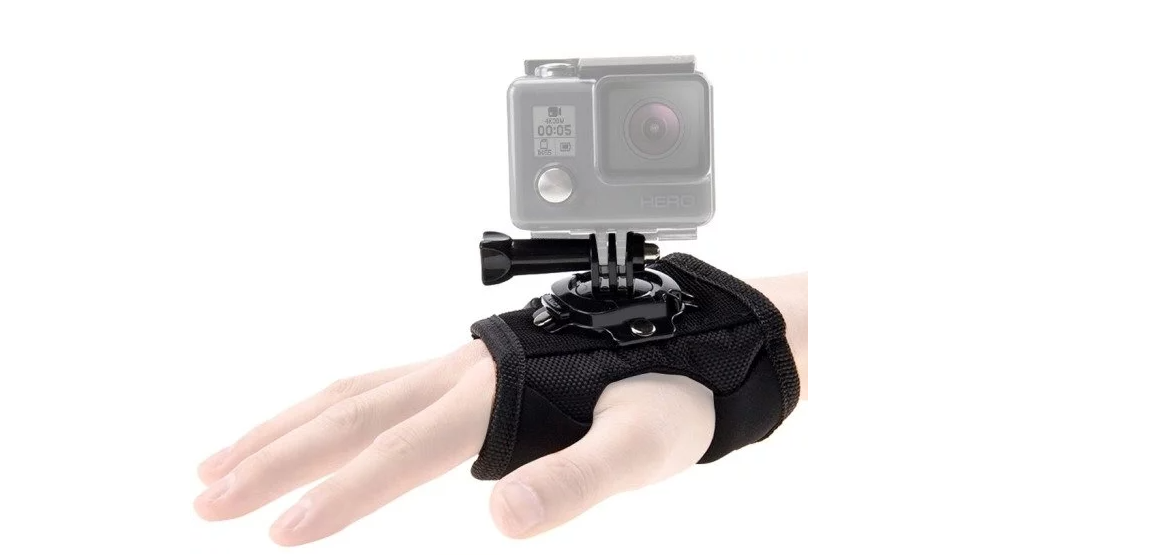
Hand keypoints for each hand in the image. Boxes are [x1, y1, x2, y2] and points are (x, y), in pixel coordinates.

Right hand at [194, 339, 716, 543]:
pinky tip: (309, 429)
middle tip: (203, 500)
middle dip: (272, 459)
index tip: (274, 534)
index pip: (399, 453)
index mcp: (499, 394)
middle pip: (348, 414)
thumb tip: (501, 518)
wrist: (701, 337)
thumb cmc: (674, 395)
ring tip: (219, 463)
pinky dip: (323, 409)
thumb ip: (576, 483)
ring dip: (280, 429)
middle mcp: (465, 373)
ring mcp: (460, 366)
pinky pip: (375, 384)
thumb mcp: (643, 446)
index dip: (337, 496)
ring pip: (349, 392)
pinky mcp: (466, 370)